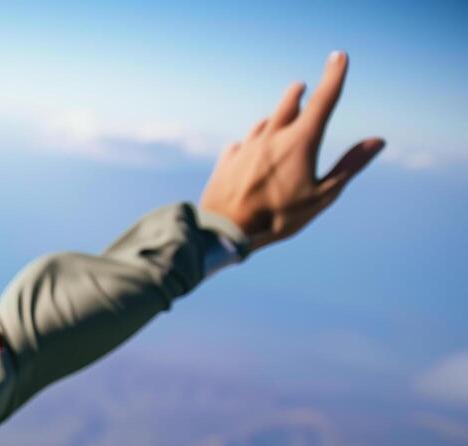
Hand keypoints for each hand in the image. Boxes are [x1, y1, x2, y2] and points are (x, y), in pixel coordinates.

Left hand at [199, 51, 383, 251]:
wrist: (224, 231)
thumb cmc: (278, 217)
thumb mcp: (322, 195)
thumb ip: (350, 165)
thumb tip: (378, 141)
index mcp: (300, 141)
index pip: (324, 100)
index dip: (334, 76)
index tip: (339, 56)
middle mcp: (271, 136)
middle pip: (288, 102)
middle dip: (298, 92)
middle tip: (302, 87)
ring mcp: (246, 146)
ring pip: (263, 123)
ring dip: (274, 119)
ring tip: (278, 122)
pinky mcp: (227, 160)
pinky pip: (241, 145)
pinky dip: (251, 144)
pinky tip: (249, 153)